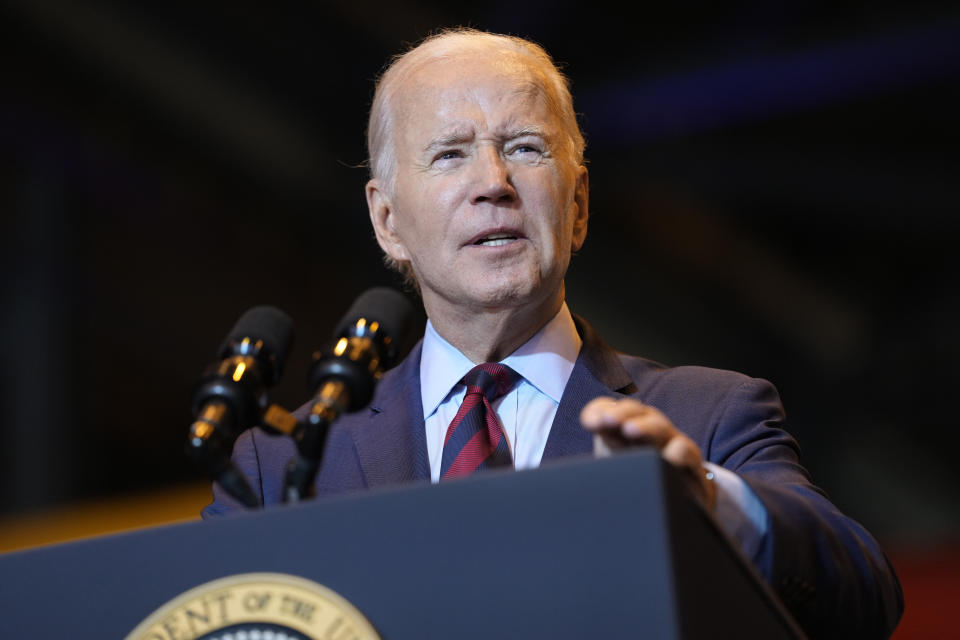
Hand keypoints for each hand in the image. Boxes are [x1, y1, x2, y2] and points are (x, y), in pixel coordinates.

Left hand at [580, 397, 716, 510]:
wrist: (677, 498)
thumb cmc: (637, 479)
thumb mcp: (612, 469)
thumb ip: (592, 466)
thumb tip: (568, 479)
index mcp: (620, 428)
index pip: (606, 409)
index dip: (597, 411)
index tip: (590, 423)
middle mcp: (644, 429)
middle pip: (634, 411)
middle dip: (620, 414)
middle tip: (608, 422)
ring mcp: (668, 441)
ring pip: (658, 426)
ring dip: (644, 426)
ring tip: (630, 431)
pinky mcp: (690, 460)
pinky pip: (685, 450)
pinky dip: (676, 452)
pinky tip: (667, 457)